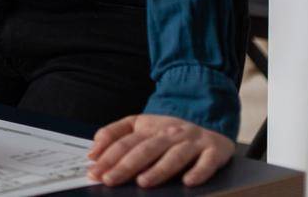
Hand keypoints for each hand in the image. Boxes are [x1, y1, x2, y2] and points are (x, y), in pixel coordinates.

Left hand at [87, 114, 233, 187]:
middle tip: (109, 180)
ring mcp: (192, 142)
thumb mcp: (140, 126)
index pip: (125, 142)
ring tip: (142, 182)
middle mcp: (170, 134)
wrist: (210, 125)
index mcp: (149, 128)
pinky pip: (207, 163)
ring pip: (174, 156)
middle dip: (125, 165)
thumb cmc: (169, 132)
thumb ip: (114, 134)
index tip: (94, 170)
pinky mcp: (214, 152)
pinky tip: (188, 182)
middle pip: (145, 149)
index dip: (108, 156)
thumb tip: (93, 151)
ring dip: (158, 170)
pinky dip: (198, 172)